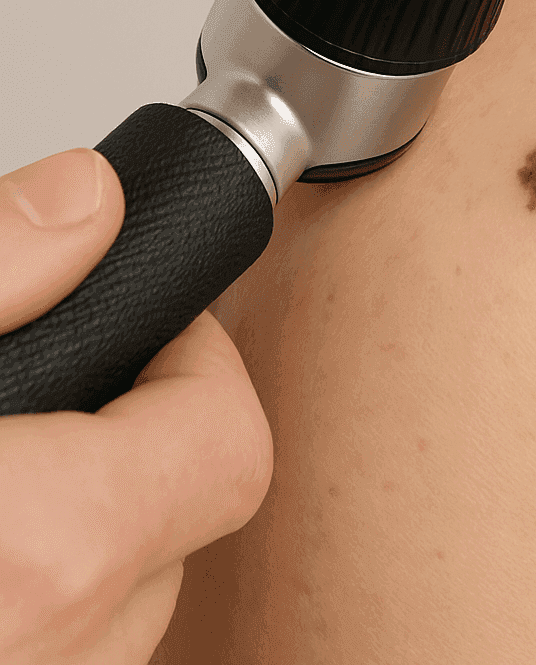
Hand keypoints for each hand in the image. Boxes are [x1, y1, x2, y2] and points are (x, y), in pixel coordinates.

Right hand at [0, 148, 273, 663]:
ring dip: (95, 522)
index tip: (151, 330)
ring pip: (130, 596)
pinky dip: (47, 589)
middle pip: (192, 517)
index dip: (201, 364)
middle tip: (73, 390)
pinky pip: (74, 645)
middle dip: (144, 437)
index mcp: (37, 551)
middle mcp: (54, 659)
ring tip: (19, 461)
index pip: (231, 439)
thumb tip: (88, 201)